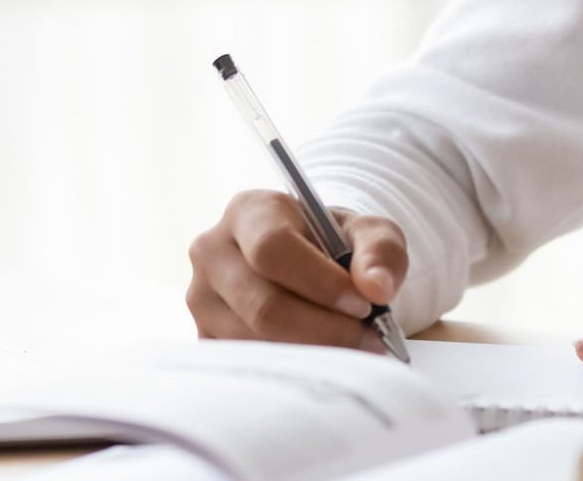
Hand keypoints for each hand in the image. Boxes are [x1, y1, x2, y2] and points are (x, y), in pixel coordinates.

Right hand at [185, 188, 408, 349]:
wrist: (308, 264)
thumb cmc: (336, 244)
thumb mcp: (369, 233)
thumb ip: (381, 252)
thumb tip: (378, 288)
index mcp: (248, 211)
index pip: (272, 248)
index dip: (320, 283)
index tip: (364, 305)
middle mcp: (212, 251)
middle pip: (263, 305)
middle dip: (324, 329)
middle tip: (370, 341)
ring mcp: (201, 299)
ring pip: (254, 342)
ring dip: (312, 355)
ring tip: (354, 353)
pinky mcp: (204, 337)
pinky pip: (247, 366)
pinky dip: (292, 371)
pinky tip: (323, 364)